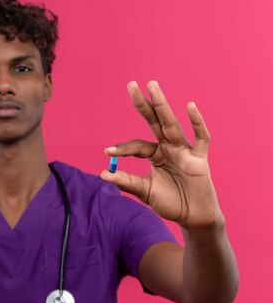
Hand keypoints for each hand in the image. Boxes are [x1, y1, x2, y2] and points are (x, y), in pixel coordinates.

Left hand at [100, 81, 223, 228]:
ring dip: (162, 105)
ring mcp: (184, 150)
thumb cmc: (170, 203)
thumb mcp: (144, 192)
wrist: (193, 218)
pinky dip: (197, 122)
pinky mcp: (199, 158)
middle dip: (143, 104)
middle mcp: (168, 147)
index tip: (107, 152)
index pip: (136, 145)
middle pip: (154, 122)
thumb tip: (102, 174)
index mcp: (154, 154)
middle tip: (131, 84)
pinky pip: (200, 137)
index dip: (122, 148)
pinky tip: (190, 106)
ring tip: (152, 86)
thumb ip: (126, 182)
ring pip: (171, 124)